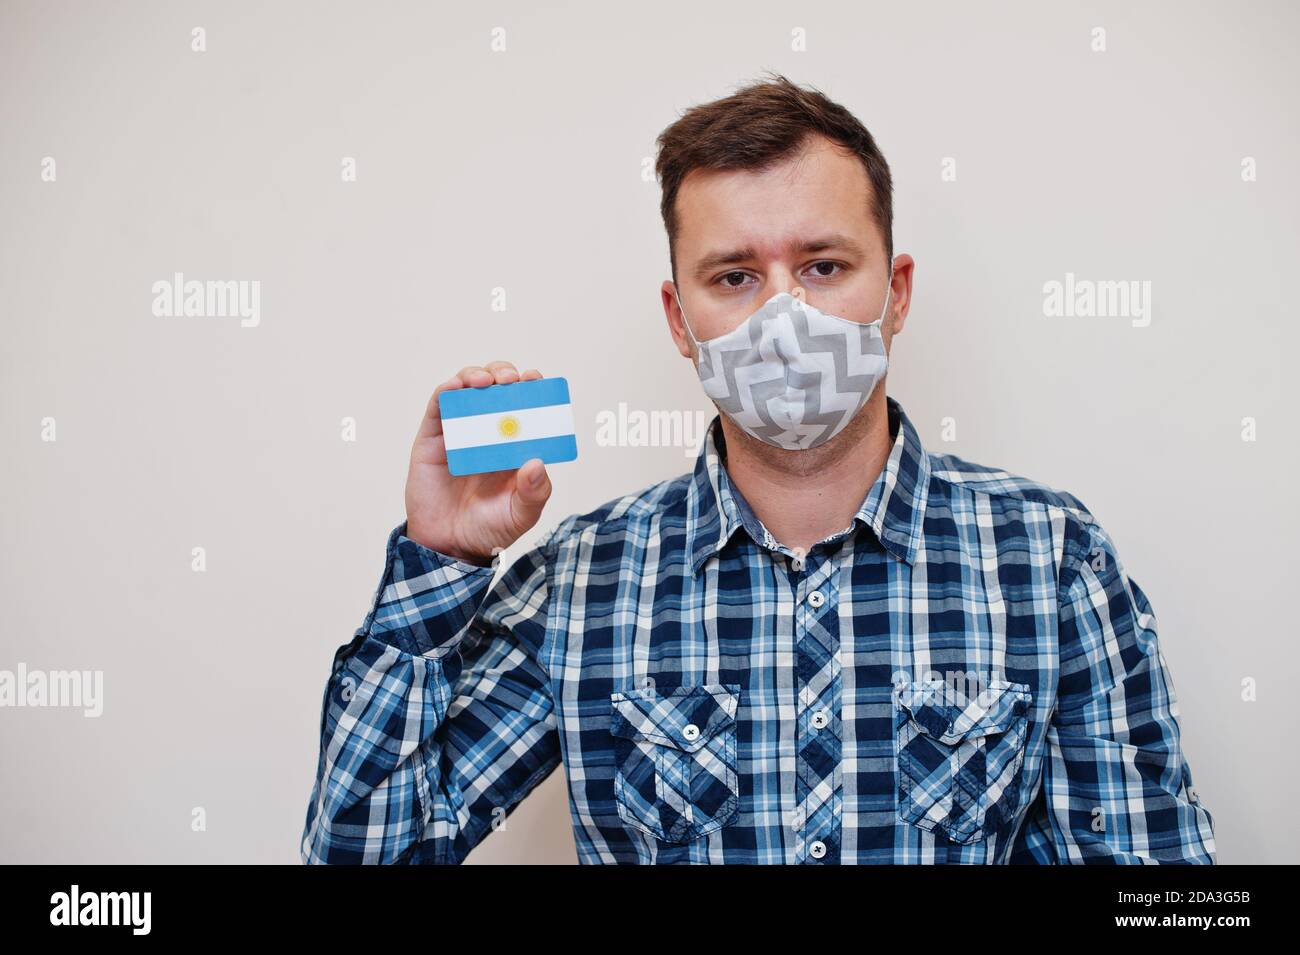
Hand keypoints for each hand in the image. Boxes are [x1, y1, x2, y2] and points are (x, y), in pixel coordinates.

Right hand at [404, 362, 551, 564]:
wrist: (449, 547)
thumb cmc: (489, 528)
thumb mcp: (521, 515)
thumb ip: (535, 493)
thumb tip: (537, 464)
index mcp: (515, 444)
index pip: (526, 406)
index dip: (532, 388)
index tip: (536, 380)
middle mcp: (489, 432)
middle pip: (498, 388)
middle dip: (505, 375)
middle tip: (512, 380)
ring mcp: (460, 431)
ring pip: (468, 389)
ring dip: (477, 375)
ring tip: (486, 381)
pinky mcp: (433, 438)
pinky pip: (438, 406)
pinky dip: (447, 390)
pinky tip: (456, 386)